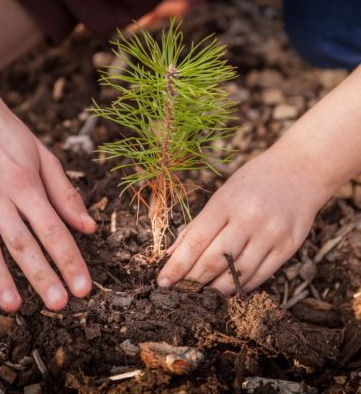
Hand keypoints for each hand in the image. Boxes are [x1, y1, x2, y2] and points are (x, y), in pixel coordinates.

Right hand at [0, 54, 95, 311]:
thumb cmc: (5, 131)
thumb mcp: (41, 154)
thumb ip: (64, 192)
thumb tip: (88, 226)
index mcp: (25, 182)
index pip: (54, 230)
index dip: (70, 261)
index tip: (83, 287)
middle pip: (24, 244)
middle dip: (43, 277)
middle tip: (59, 305)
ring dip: (2, 279)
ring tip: (16, 307)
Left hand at [157, 148, 328, 293]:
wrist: (300, 171)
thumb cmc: (253, 183)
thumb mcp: (222, 196)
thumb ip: (197, 226)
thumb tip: (172, 255)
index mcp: (226, 203)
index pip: (196, 240)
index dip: (177, 265)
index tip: (163, 282)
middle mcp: (249, 219)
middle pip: (214, 261)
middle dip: (193, 281)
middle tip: (181, 290)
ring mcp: (271, 234)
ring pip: (237, 275)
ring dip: (215, 289)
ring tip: (202, 292)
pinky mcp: (288, 247)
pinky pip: (259, 276)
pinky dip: (239, 286)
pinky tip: (227, 286)